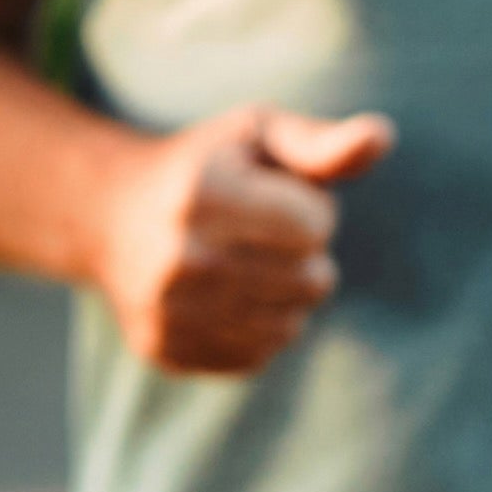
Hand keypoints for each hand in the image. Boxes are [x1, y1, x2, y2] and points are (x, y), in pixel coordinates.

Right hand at [87, 106, 392, 375]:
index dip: (310, 208)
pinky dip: (258, 328)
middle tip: (260, 232)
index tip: (271, 197)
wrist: (109, 215)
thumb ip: (323, 142)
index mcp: (203, 195)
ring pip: (291, 325)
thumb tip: (382, 135)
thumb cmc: (205, 166)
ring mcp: (167, 312)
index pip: (317, 226)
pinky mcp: (165, 351)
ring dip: (286, 294)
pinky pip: (258, 356)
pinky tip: (226, 295)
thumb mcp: (259, 135)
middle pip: (312, 281)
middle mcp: (178, 259)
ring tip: (245, 262)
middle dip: (303, 254)